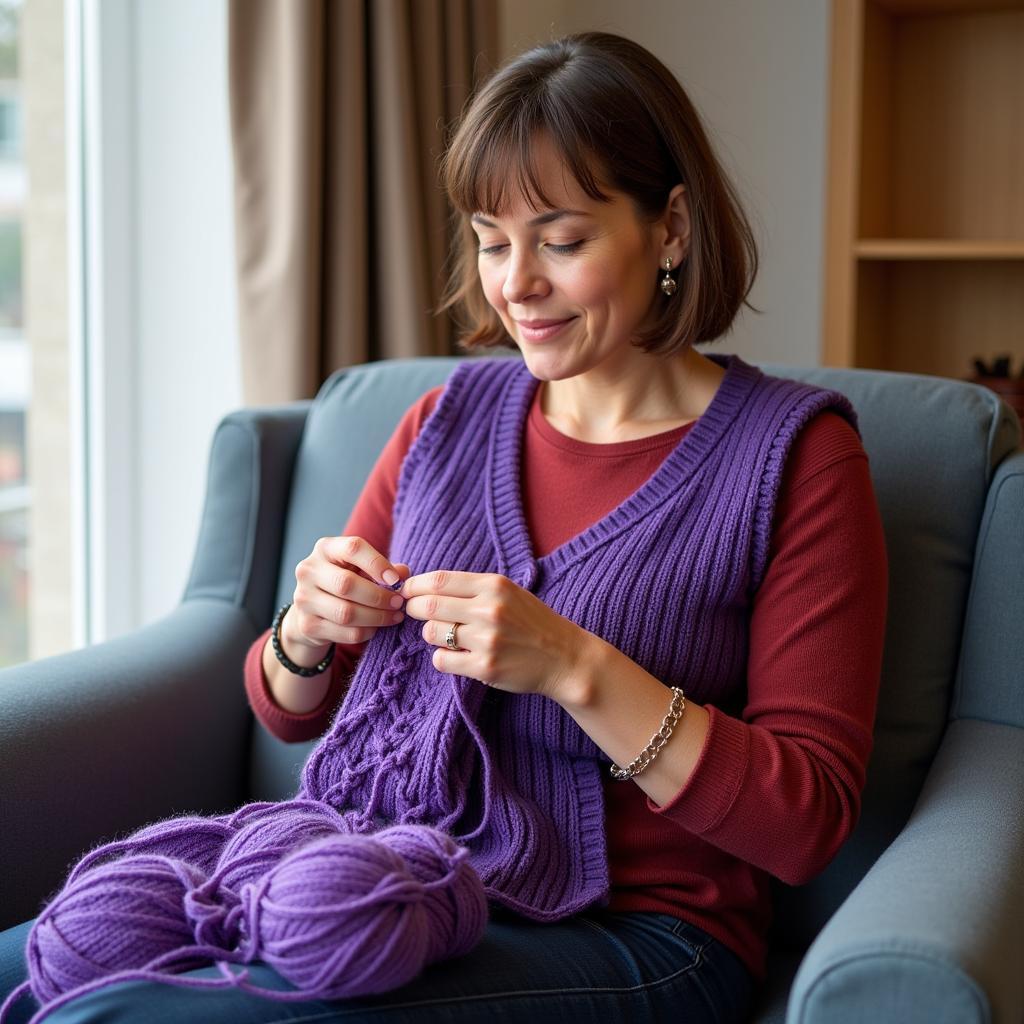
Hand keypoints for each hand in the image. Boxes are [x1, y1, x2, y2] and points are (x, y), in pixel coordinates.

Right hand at [284, 536, 410, 663]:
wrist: (311, 610)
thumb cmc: (344, 582)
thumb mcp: (361, 569)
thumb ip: (384, 568)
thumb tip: (404, 573)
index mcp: (325, 548)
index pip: (353, 548)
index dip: (377, 563)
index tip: (396, 580)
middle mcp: (309, 570)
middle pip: (347, 584)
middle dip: (379, 596)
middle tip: (399, 603)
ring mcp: (304, 599)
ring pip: (346, 612)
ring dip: (377, 617)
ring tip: (394, 616)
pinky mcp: (307, 625)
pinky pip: (345, 632)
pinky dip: (367, 632)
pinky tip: (377, 628)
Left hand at [400, 570, 585, 698]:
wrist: (564, 657)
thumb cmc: (531, 622)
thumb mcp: (508, 592)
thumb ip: (472, 588)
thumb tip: (425, 587)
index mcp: (494, 585)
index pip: (438, 580)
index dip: (414, 586)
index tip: (407, 592)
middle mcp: (489, 609)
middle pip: (429, 605)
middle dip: (414, 609)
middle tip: (415, 613)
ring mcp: (487, 640)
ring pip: (432, 633)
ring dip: (432, 635)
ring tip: (445, 636)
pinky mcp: (486, 667)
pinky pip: (442, 660)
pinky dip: (442, 658)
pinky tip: (456, 656)